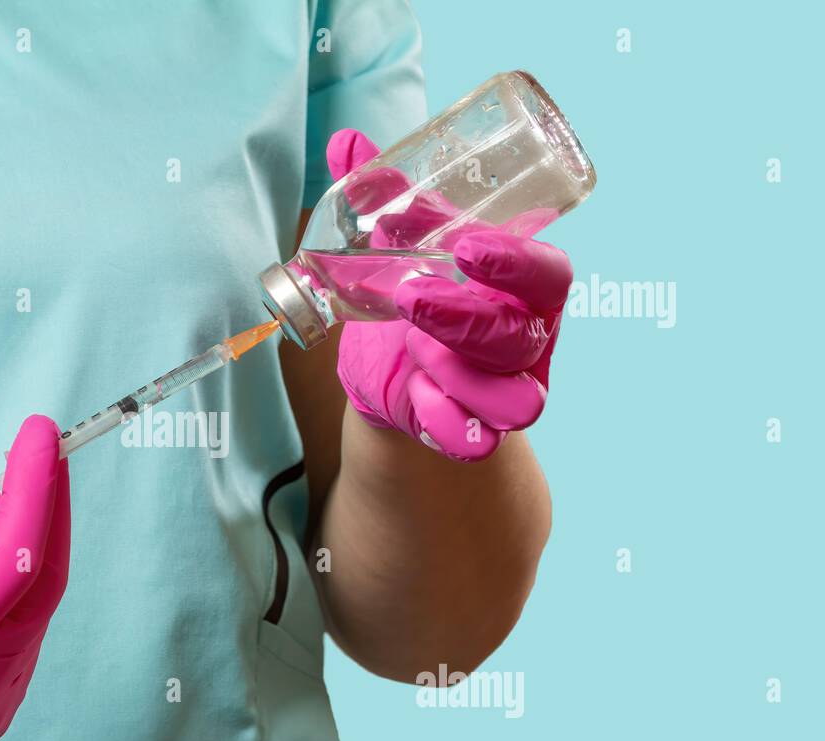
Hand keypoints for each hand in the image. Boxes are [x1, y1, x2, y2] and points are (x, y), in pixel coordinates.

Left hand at [326, 129, 573, 460]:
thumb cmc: (411, 294)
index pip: (549, 273)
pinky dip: (442, 423)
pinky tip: (415, 398)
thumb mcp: (398, 247)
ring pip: (516, 402)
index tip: (469, 249)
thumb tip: (346, 143)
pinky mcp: (477, 433)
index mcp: (524, 287)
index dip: (517, 264)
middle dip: (468, 320)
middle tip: (411, 299)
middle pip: (523, 339)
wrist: (389, 370)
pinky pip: (476, 444)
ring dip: (458, 374)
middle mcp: (527, 341)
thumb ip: (381, 198)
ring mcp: (507, 391)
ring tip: (413, 349)